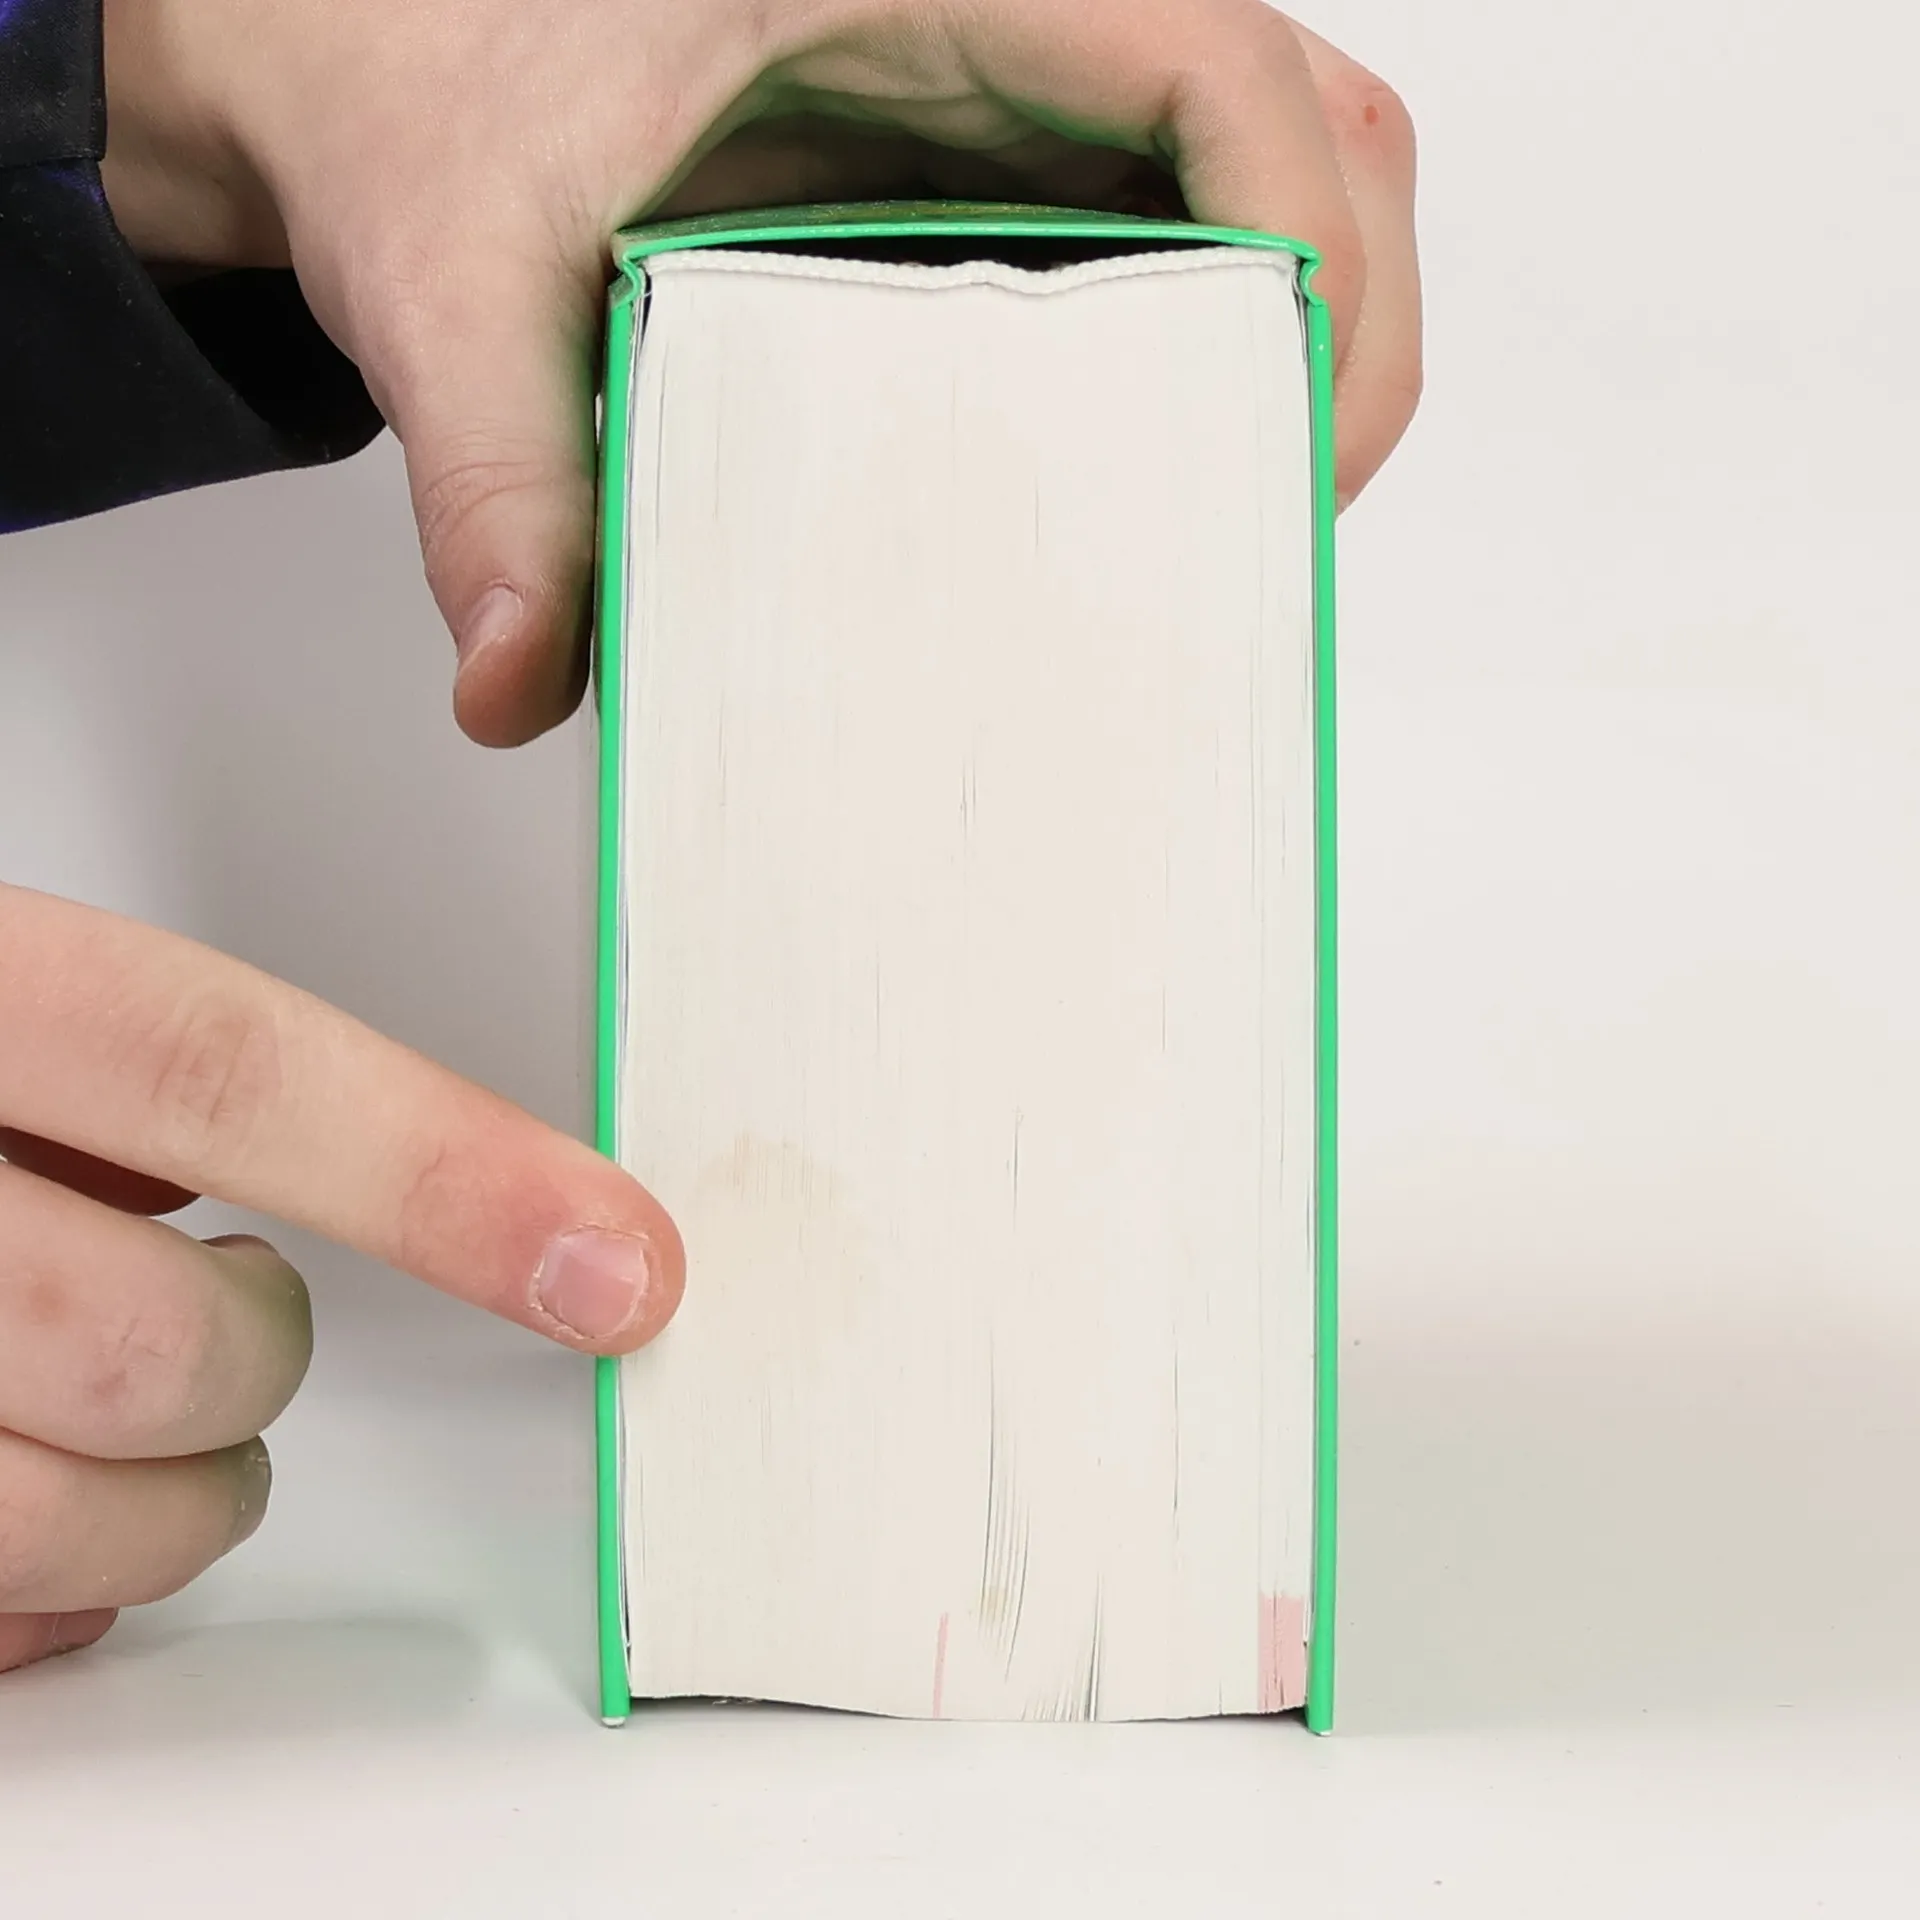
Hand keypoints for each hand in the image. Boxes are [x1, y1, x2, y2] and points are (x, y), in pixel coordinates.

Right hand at [0, 884, 682, 1673]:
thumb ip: (136, 1071)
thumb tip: (434, 1182)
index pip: (219, 1064)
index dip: (444, 1171)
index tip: (615, 1260)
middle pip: (151, 1339)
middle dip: (248, 1363)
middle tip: (235, 1316)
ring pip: (59, 1521)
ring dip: (162, 1503)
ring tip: (129, 1417)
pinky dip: (43, 1605)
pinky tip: (23, 1502)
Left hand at [99, 0, 1419, 749]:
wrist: (387, 63)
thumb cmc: (432, 91)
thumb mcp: (454, 276)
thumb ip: (496, 479)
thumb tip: (524, 674)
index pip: (1216, 65)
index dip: (1305, 245)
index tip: (1288, 424)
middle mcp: (1007, 24)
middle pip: (1308, 134)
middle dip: (1334, 334)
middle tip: (1274, 523)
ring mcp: (1023, 98)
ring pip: (1276, 181)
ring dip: (1294, 347)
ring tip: (1232, 518)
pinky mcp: (1005, 174)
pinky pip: (1184, 237)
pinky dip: (1213, 358)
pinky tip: (1149, 483)